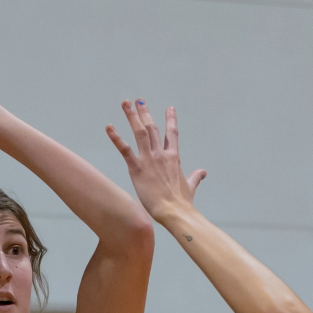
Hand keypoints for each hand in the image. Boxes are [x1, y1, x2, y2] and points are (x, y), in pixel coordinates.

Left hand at [104, 100, 205, 221]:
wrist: (174, 211)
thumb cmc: (182, 202)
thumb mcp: (190, 187)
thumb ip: (195, 177)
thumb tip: (203, 172)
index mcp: (173, 157)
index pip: (172, 134)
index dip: (170, 120)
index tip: (169, 108)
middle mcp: (161, 154)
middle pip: (152, 128)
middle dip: (145, 112)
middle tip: (139, 100)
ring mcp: (149, 159)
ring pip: (139, 132)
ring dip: (132, 116)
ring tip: (125, 103)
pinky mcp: (137, 168)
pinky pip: (125, 149)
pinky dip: (116, 137)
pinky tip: (109, 127)